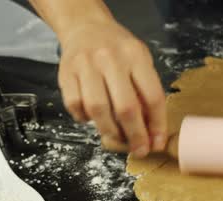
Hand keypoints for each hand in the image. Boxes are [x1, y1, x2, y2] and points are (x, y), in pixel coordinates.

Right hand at [57, 18, 165, 156]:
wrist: (85, 27)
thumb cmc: (118, 51)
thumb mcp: (141, 62)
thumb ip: (146, 92)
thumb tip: (152, 133)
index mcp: (136, 56)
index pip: (152, 97)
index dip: (157, 125)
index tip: (157, 143)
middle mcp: (110, 59)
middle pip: (126, 107)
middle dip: (135, 135)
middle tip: (139, 149)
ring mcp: (85, 66)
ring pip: (98, 109)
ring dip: (110, 131)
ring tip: (117, 137)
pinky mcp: (65, 74)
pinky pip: (76, 106)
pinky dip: (85, 119)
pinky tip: (93, 117)